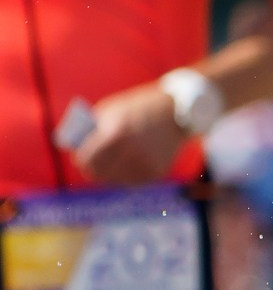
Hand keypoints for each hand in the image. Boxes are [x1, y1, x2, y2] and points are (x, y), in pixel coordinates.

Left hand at [70, 82, 187, 185]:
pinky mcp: (155, 173)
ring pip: (114, 180)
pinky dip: (127, 174)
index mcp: (116, 133)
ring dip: (110, 173)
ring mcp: (144, 164)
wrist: (179, 112)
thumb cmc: (139, 107)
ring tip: (112, 162)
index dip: (80, 159)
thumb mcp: (113, 111)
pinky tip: (129, 163)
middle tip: (92, 165)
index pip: (86, 159)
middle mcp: (130, 152)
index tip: (81, 157)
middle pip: (98, 174)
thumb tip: (77, 148)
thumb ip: (93, 130)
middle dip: (92, 168)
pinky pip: (131, 181)